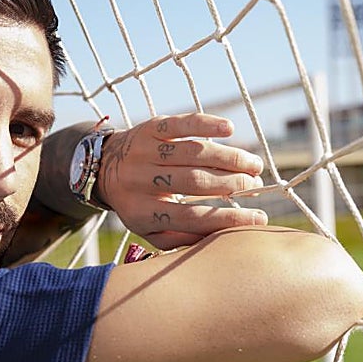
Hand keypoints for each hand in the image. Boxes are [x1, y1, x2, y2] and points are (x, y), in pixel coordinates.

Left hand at [95, 113, 266, 249]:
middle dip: (233, 184)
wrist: (103, 167)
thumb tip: (221, 236)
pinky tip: (229, 130)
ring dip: (229, 158)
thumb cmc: (138, 204)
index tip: (259, 219)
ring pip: (194, 152)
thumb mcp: (151, 230)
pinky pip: (181, 123)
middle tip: (255, 186)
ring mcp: (145, 150)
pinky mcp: (151, 127)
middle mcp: (141, 180)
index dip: (229, 218)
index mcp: (142, 212)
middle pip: (196, 181)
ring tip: (253, 165)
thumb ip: (182, 237)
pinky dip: (207, 124)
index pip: (192, 217)